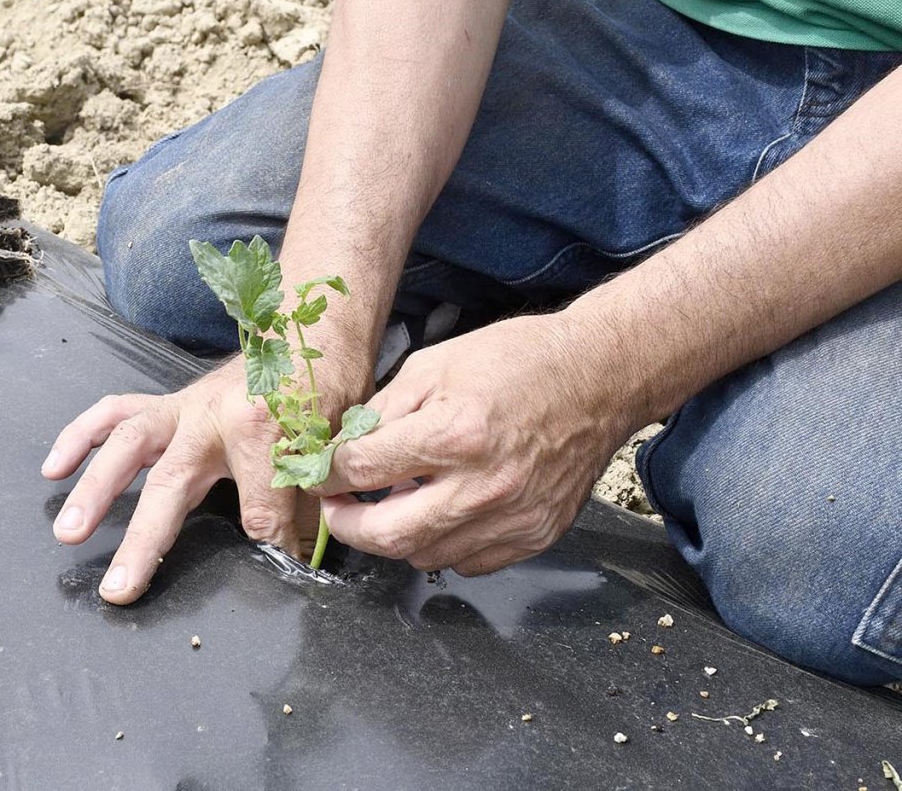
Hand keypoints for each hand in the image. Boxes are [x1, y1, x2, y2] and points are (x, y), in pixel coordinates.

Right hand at [41, 357, 364, 603]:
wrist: (307, 329)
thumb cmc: (320, 386)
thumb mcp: (329, 445)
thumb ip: (306, 501)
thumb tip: (294, 558)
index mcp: (260, 427)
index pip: (261, 509)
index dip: (276, 543)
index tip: (286, 566)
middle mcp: (210, 417)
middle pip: (169, 485)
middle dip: (143, 540)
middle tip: (118, 587)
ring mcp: (183, 408)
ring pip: (128, 446)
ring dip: (96, 491)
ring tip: (69, 530)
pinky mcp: (168, 403)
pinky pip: (116, 414)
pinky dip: (81, 437)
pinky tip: (54, 467)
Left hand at [309, 314, 634, 574]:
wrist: (599, 378)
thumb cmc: (520, 361)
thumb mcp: (435, 364)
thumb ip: (384, 411)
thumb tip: (345, 448)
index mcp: (454, 434)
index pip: (363, 471)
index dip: (330, 474)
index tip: (322, 473)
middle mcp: (483, 486)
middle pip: (385, 535)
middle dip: (345, 525)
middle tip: (336, 507)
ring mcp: (512, 518)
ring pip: (423, 557)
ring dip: (394, 536)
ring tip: (391, 503)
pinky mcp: (533, 536)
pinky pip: (466, 562)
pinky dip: (440, 544)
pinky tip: (439, 512)